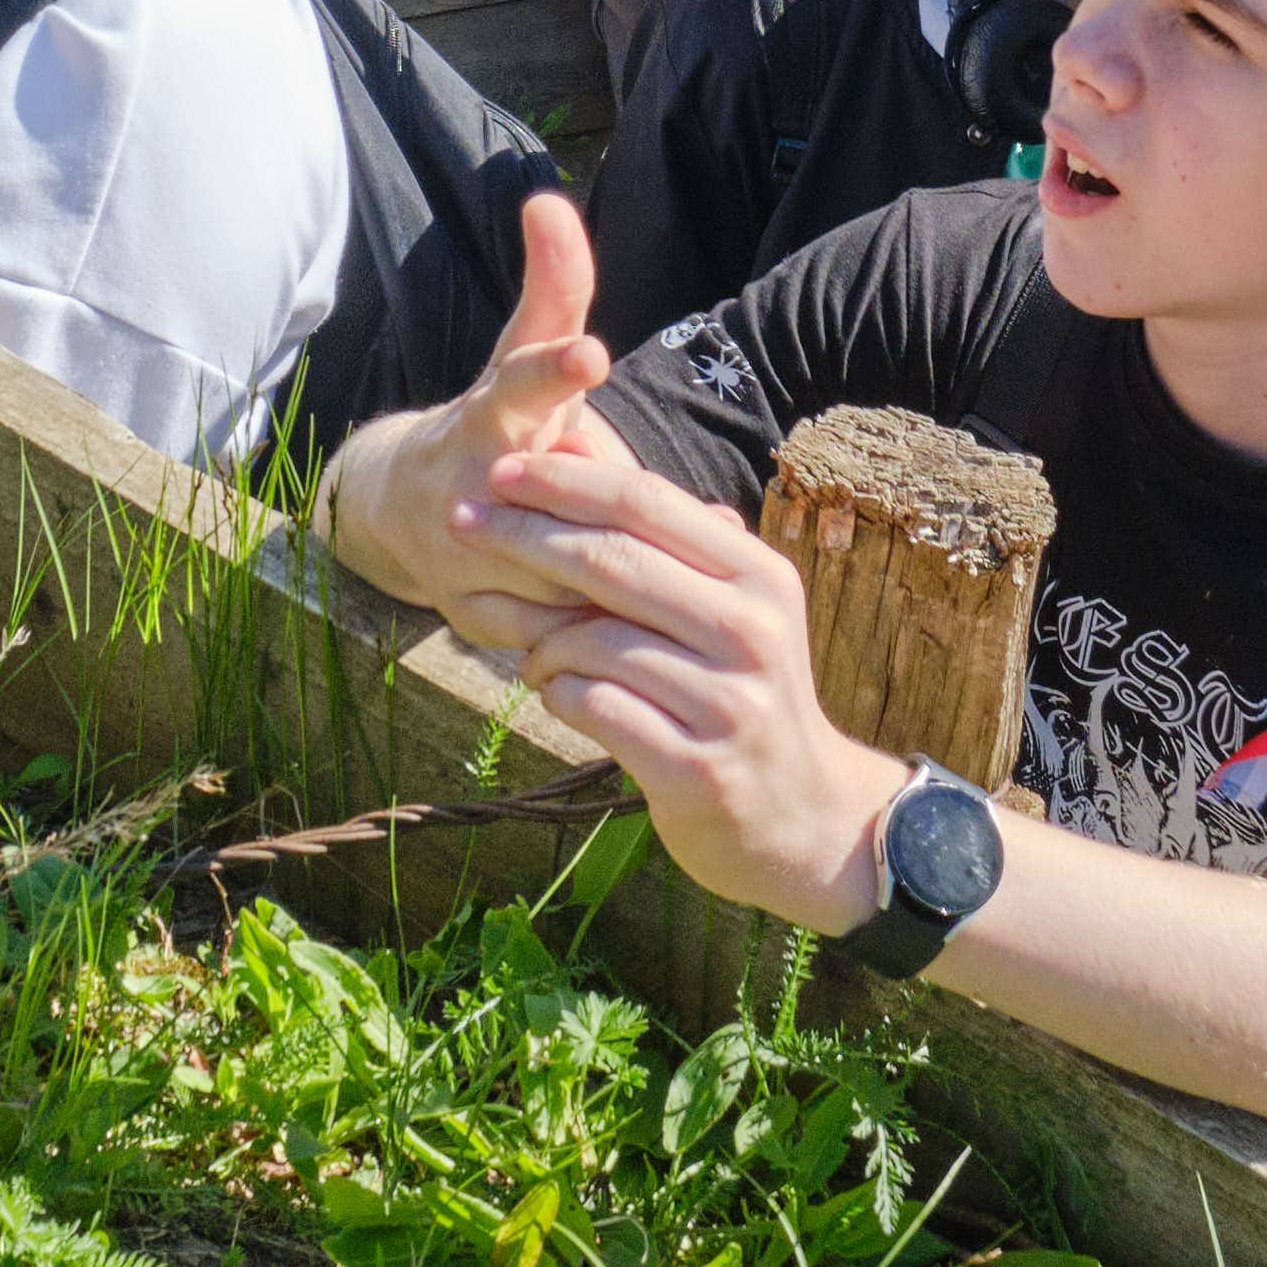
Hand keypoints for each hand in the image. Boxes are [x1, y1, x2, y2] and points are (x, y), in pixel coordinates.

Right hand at [332, 192, 623, 640]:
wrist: (410, 510)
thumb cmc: (501, 421)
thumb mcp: (523, 349)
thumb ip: (553, 286)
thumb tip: (548, 204)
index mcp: (493, 413)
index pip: (521, 383)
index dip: (555, 370)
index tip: (590, 353)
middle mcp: (469, 481)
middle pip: (557, 503)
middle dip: (605, 519)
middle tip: (646, 529)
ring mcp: (461, 551)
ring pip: (564, 575)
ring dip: (615, 577)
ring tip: (662, 580)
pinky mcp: (463, 610)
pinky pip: (554, 632)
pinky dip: (592, 627)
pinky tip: (623, 622)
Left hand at [482, 444, 898, 931]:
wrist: (805, 818)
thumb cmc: (745, 696)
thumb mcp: (735, 611)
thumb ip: (670, 539)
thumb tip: (582, 448)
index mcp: (760, 579)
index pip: (649, 503)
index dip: (567, 481)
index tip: (502, 469)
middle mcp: (750, 633)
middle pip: (613, 560)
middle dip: (524, 534)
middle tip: (461, 522)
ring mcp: (727, 705)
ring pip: (594, 641)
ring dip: (540, 639)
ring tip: (529, 651)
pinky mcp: (696, 770)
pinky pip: (596, 709)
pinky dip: (560, 695)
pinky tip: (556, 694)